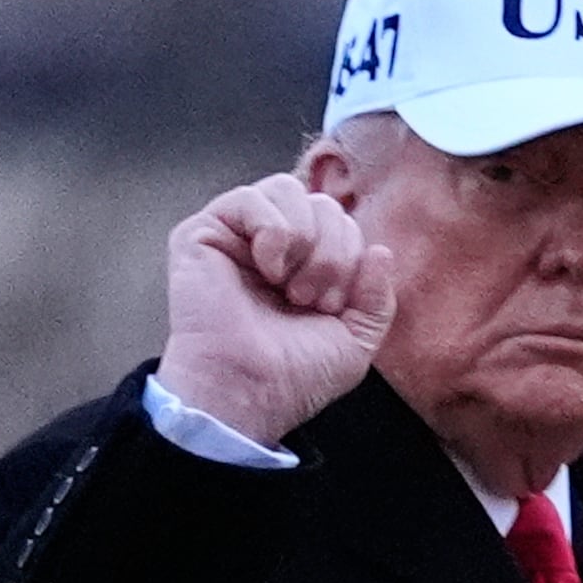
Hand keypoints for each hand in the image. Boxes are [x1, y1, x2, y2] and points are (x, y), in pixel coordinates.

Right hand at [156, 171, 399, 444]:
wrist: (249, 393)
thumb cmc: (293, 375)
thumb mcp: (356, 339)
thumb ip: (377, 296)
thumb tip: (379, 249)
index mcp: (304, 265)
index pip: (341, 223)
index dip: (349, 258)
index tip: (330, 307)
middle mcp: (272, 246)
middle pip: (322, 204)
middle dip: (331, 252)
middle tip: (309, 299)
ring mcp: (236, 236)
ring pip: (288, 189)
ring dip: (304, 239)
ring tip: (288, 285)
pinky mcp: (202, 233)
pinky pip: (249, 197)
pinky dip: (272, 230)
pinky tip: (267, 269)